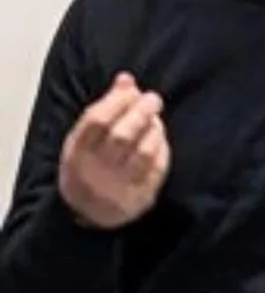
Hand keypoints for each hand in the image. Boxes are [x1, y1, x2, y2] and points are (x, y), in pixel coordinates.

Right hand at [57, 73, 169, 229]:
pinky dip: (161, 149)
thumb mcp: (84, 139)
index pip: (96, 122)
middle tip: (153, 98)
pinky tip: (159, 138)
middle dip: (141, 112)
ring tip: (155, 119)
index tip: (132, 88)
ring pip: (142, 153)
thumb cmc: (88, 165)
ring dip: (154, 130)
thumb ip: (104, 109)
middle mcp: (95, 171)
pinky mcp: (139, 196)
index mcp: (76, 153)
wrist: (88, 213)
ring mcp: (118, 186)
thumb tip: (126, 79)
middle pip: (122, 137)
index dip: (117, 100)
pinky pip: (156, 169)